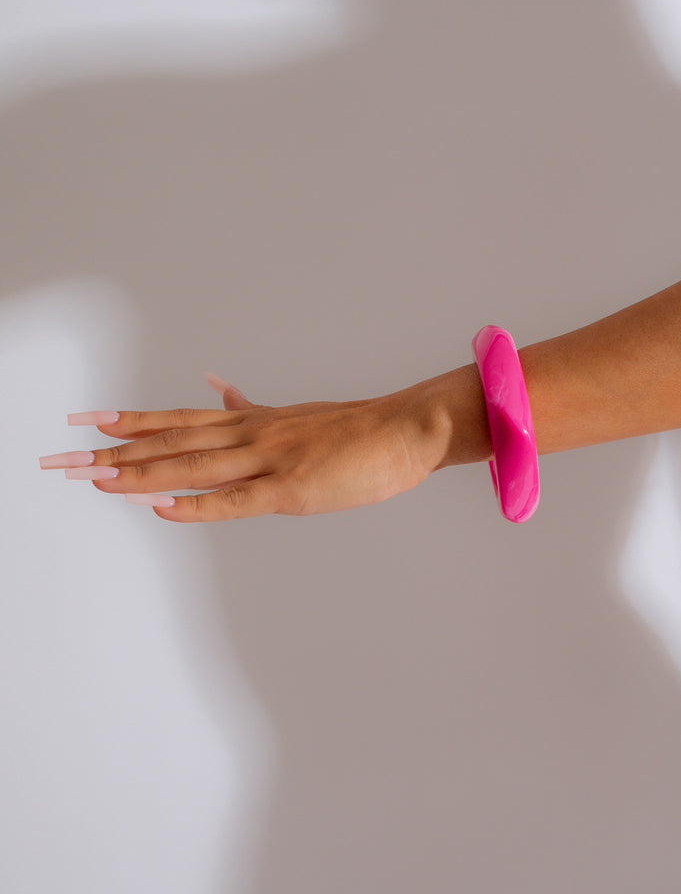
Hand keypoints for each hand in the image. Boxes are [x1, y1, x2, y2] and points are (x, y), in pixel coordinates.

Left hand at [58, 374, 443, 522]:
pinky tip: (159, 505)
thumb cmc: (357, 430)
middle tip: (63, 459)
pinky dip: (194, 504)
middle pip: (170, 442)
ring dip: (138, 474)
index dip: (130, 421)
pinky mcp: (291, 489)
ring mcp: (269, 460)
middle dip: (113, 452)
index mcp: (252, 421)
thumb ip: (252, 407)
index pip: (178, 420)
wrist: (405, 429)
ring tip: (91, 477)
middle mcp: (251, 435)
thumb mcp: (296, 414)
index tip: (87, 421)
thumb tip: (217, 387)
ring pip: (191, 468)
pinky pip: (233, 500)